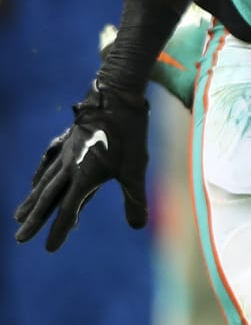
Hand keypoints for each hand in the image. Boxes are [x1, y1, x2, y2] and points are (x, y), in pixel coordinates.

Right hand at [14, 81, 149, 251]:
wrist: (116, 95)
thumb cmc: (129, 133)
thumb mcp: (136, 167)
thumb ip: (135, 198)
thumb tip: (138, 227)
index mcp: (84, 177)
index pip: (69, 210)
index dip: (59, 230)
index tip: (48, 249)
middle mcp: (70, 167)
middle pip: (48, 198)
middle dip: (35, 220)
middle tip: (19, 239)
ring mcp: (67, 152)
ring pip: (44, 181)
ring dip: (32, 200)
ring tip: (19, 216)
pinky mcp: (69, 140)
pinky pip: (48, 163)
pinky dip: (40, 175)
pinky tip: (34, 182)